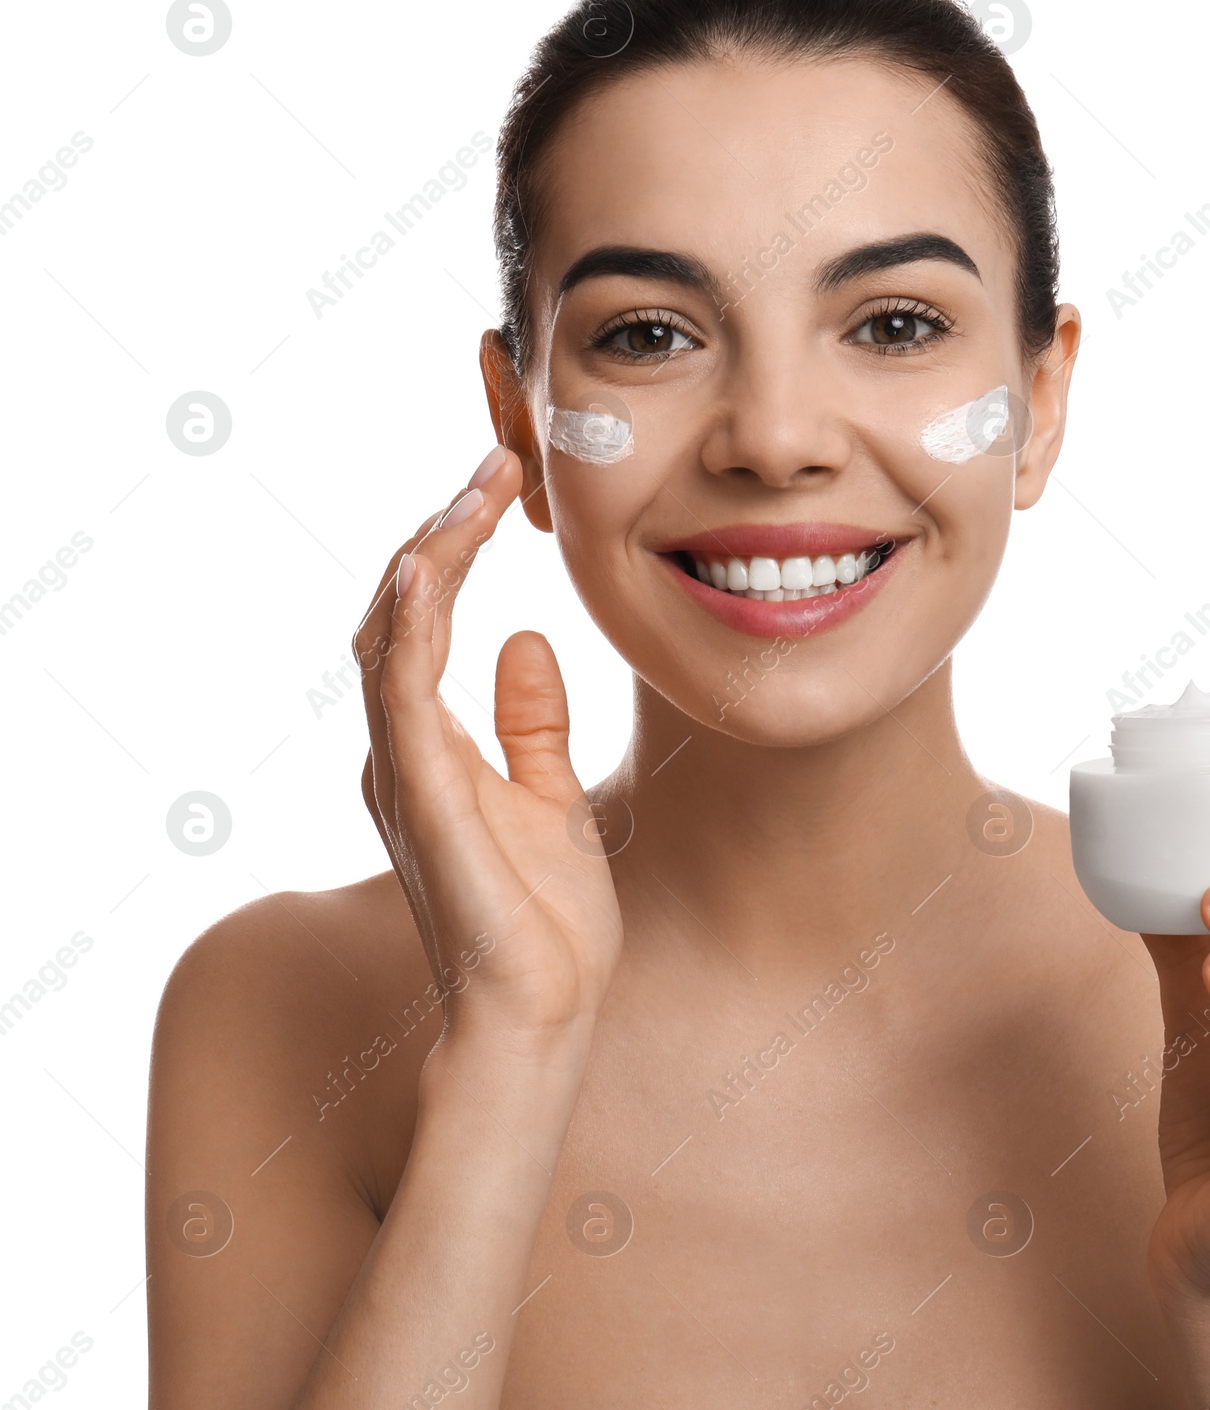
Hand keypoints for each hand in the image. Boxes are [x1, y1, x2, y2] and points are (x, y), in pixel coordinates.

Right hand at [353, 445, 623, 1056]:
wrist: (545, 1012)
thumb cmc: (546, 922)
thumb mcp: (551, 798)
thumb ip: (530, 722)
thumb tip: (527, 641)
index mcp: (430, 750)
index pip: (425, 624)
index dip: (452, 550)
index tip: (501, 485)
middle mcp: (400, 751)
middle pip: (400, 615)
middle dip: (441, 531)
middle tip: (494, 462)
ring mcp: (403, 770)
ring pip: (392, 635)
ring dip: (430, 554)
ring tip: (476, 487)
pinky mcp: (422, 793)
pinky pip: (399, 690)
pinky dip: (408, 624)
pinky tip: (427, 567)